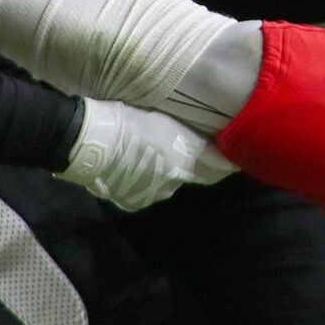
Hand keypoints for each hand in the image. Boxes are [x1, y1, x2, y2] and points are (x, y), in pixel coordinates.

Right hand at [57, 101, 235, 211]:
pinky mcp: (130, 203)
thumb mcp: (168, 124)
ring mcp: (149, 196)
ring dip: (162, 174)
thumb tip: (218, 153)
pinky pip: (144, 192)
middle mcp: (171, 185)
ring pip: (165, 185)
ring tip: (147, 155)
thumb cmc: (131, 122)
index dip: (224, 165)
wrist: (91, 141)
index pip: (215, 170)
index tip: (232, 160)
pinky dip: (142, 182)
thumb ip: (194, 142)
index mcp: (183, 165)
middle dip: (188, 166)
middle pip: (188, 177)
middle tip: (175, 149)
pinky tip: (131, 167)